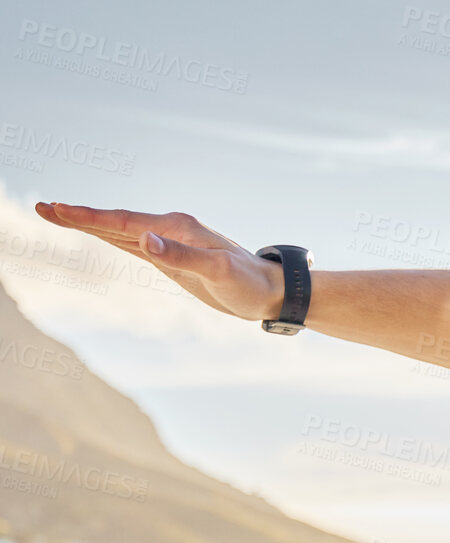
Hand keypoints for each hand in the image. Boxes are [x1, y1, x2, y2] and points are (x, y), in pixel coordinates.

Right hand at [34, 201, 283, 321]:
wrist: (272, 292)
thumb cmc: (249, 283)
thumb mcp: (218, 271)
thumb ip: (182, 256)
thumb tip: (144, 240)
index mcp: (176, 227)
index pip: (122, 221)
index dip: (88, 216)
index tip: (57, 209)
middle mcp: (170, 229)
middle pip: (114, 221)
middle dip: (78, 215)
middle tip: (42, 208)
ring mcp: (169, 243)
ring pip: (121, 230)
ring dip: (90, 224)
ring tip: (57, 215)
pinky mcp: (172, 259)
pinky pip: (133, 244)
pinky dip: (110, 237)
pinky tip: (97, 233)